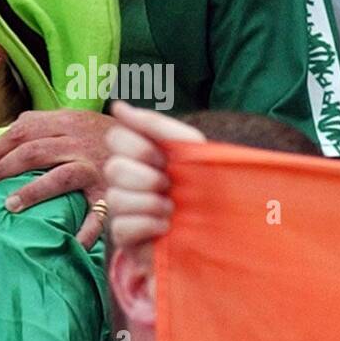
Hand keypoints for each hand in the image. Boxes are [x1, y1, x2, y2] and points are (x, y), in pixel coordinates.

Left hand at [0, 108, 115, 247]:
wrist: (147, 143)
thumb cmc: (101, 135)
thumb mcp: (74, 118)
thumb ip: (43, 123)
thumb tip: (5, 134)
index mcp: (66, 121)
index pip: (23, 130)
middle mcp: (79, 142)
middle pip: (34, 152)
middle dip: (5, 168)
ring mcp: (94, 166)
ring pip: (58, 178)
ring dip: (32, 193)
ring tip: (10, 206)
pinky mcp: (109, 190)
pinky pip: (96, 213)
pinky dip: (85, 230)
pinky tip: (72, 243)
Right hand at [103, 100, 203, 248]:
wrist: (227, 229)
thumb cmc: (208, 184)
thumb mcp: (189, 147)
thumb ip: (153, 124)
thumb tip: (117, 105)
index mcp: (139, 152)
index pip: (115, 137)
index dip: (140, 149)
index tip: (165, 159)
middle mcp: (126, 177)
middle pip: (112, 168)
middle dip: (147, 178)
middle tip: (170, 186)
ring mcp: (124, 207)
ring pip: (116, 198)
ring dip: (151, 204)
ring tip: (172, 209)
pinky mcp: (125, 235)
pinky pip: (121, 226)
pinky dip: (148, 225)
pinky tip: (166, 228)